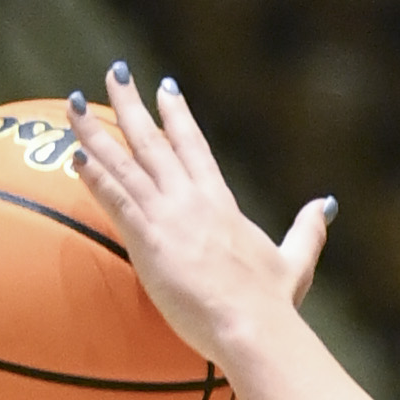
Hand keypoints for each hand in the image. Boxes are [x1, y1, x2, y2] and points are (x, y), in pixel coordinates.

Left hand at [67, 66, 332, 367]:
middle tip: (116, 73)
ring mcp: (170, 218)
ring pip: (124, 164)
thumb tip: (327, 204)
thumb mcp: (295, 261)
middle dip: (132, 104)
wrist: (254, 326)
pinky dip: (94, 177)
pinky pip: (115, 201)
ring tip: (72, 104)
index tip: (165, 87)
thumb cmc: (272, 302)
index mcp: (222, 203)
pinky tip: (74, 156)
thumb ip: (308, 230)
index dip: (178, 116)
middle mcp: (193, 201)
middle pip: (154, 142)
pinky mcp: (150, 242)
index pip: (195, 147)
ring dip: (95, 132)